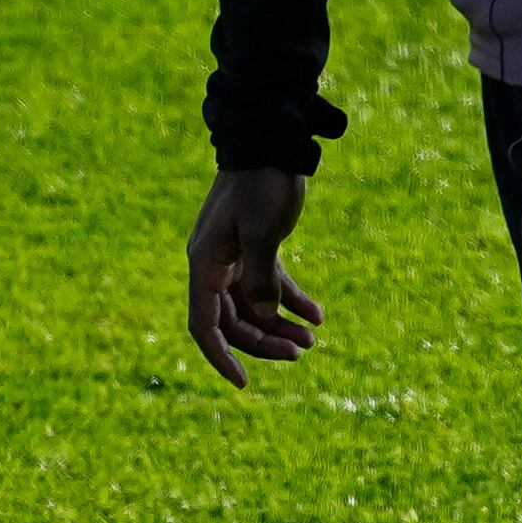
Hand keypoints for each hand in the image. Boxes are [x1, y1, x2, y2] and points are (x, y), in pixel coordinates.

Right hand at [185, 167, 319, 387]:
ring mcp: (233, 257)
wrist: (270, 140)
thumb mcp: (263, 231)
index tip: (244, 382)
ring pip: (252, 306)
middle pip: (233, 321)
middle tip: (301, 353)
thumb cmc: (262, 184)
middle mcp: (214, 265)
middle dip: (264, 341)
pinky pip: (269, 285)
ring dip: (280, 325)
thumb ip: (262, 276)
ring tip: (312, 340)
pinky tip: (317, 315)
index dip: (221, 357)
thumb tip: (266, 314)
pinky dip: (291, 300)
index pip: (204, 325)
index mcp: (205, 264)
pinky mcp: (255, 247)